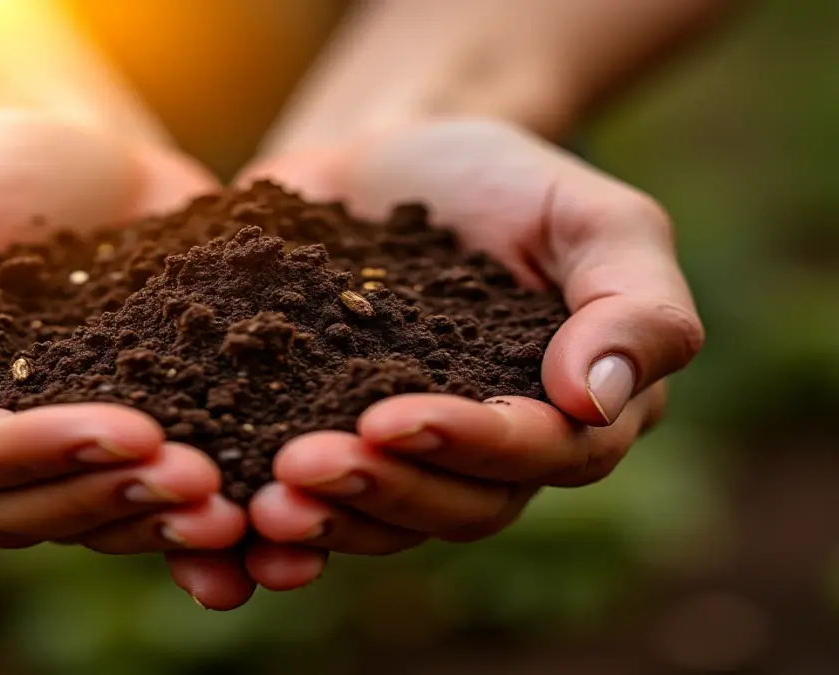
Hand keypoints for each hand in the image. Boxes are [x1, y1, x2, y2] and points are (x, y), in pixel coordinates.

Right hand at [0, 111, 246, 569]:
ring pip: (65, 522)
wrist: (95, 166)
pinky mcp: (94, 459)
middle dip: (99, 493)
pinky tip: (232, 528)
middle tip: (193, 474)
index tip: (124, 427)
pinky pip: (121, 518)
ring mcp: (24, 460)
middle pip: (1, 508)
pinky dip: (174, 531)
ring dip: (143, 519)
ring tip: (222, 501)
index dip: (20, 451)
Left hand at [185, 118, 703, 597]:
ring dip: (325, 521)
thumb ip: (634, 303)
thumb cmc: (500, 179)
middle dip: (381, 490)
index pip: (545, 454)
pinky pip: (315, 509)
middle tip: (303, 467)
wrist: (389, 156)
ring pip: (384, 521)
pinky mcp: (331, 444)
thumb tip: (596, 399)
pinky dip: (271, 534)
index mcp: (571, 410)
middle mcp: (495, 455)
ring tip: (260, 504)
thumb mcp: (593, 216)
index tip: (392, 418)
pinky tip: (225, 533)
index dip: (471, 445)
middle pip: (458, 506)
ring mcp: (410, 459)